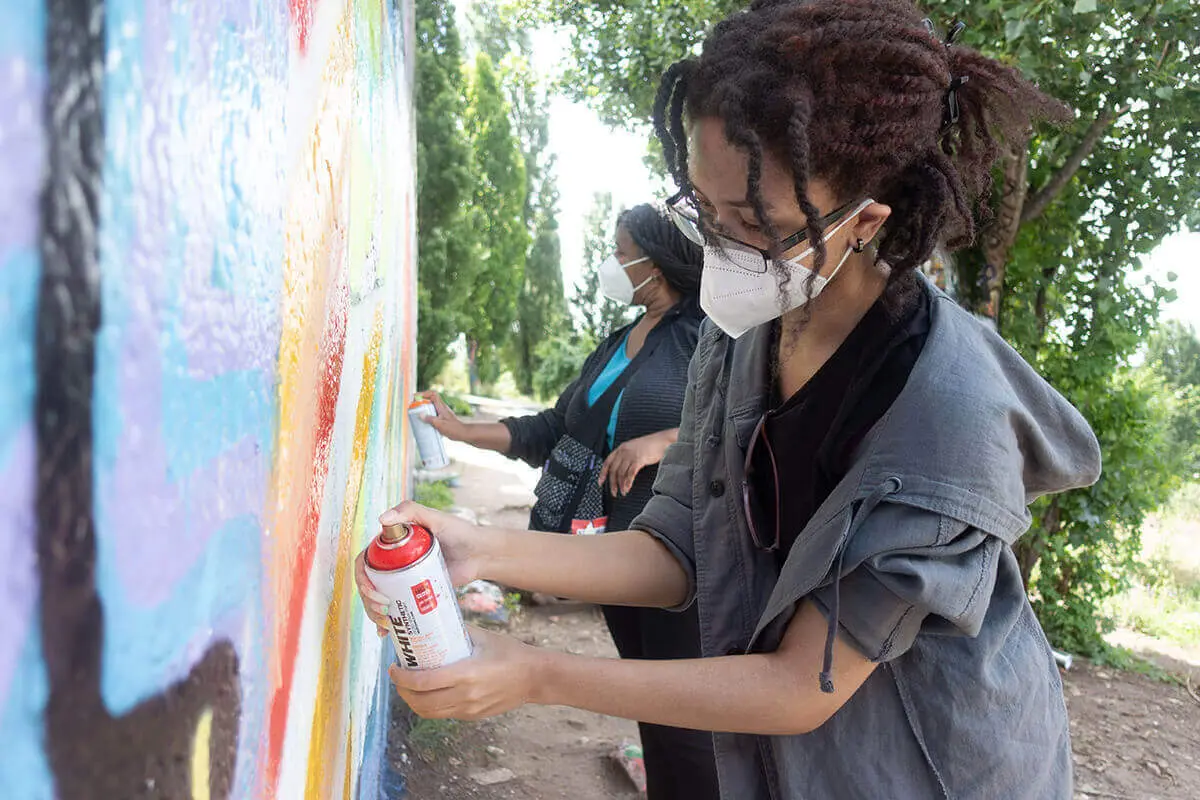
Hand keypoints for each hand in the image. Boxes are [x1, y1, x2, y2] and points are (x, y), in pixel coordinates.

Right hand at [355, 501, 485, 634]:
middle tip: (384, 611)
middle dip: (368, 601)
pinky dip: (387, 624)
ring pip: (378, 601)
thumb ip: (410, 510)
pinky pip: (395, 611)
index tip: (372, 590)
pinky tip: (386, 634)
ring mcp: (403, 582)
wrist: (480, 554)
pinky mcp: (415, 596)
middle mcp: (393, 564)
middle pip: (369, 586)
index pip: (365, 563)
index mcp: (391, 547)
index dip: (362, 578)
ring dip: (374, 615)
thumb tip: (382, 519)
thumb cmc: (459, 532)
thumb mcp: (435, 518)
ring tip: (386, 624)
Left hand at [389, 626, 543, 719]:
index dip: (402, 677)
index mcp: (465, 674)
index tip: (394, 667)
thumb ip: (458, 631)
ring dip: (413, 702)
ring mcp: (469, 709)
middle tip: (398, 676)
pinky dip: (430, 705)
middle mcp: (465, 695)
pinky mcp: (473, 716)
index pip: (423, 682)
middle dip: (402, 691)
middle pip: (420, 702)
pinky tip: (430, 692)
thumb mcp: (483, 637)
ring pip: (429, 713)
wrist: (534, 677)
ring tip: (409, 687)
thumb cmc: (510, 653)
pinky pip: (444, 714)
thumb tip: (435, 620)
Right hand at [419, 390, 466, 440]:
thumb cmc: (453, 428)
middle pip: (431, 399)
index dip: (424, 393)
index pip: (433, 394)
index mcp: (441, 407)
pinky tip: (424, 421)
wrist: (463, 433)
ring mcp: (443, 412)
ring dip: (424, 407)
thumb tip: (420, 414)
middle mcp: (442, 408)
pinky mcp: (443, 418)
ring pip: (432, 406)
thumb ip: (430, 419)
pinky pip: (433, 413)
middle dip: (422, 401)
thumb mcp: (439, 424)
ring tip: (417, 413)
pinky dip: (427, 414)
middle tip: (414, 406)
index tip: (416, 397)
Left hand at [598, 431, 672, 496]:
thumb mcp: (634, 449)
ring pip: (621, 472)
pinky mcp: (639, 459)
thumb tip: (621, 470)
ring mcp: (631, 455)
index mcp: (621, 448)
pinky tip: (627, 488)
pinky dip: (628, 482)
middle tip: (613, 492)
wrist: (663, 441)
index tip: (601, 482)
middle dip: (612, 483)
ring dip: (620, 485)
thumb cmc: (651, 446)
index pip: (607, 462)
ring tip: (622, 492)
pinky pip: (630, 473)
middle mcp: (624, 451)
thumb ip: (626, 457)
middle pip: (613, 469)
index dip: (603, 473)